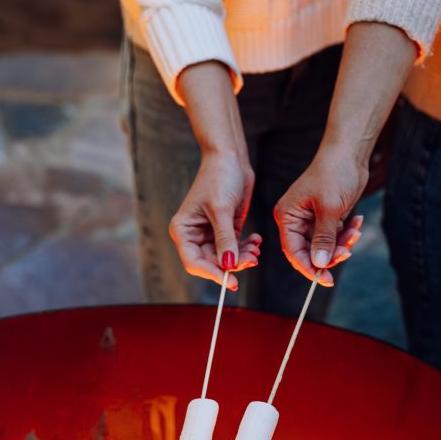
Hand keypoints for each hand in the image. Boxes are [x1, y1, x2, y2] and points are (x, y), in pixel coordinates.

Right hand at [170, 150, 261, 290]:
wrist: (231, 158)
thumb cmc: (219, 177)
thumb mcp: (222, 210)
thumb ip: (225, 240)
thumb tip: (228, 266)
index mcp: (183, 230)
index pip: (194, 262)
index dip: (212, 274)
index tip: (231, 281)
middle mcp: (194, 235)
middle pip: (212, 262)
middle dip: (233, 264)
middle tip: (252, 260)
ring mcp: (210, 234)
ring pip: (226, 258)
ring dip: (242, 257)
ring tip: (256, 249)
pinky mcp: (225, 230)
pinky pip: (235, 248)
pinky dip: (246, 248)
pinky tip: (256, 240)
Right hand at [274, 141, 366, 284]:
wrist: (350, 152)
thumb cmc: (334, 173)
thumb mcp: (328, 209)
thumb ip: (323, 239)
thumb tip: (319, 264)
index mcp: (288, 216)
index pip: (293, 251)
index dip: (308, 267)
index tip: (324, 279)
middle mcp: (297, 220)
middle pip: (310, 251)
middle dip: (330, 254)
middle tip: (347, 251)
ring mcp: (312, 219)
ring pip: (326, 245)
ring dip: (343, 243)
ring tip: (356, 232)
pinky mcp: (327, 217)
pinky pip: (336, 235)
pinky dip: (347, 233)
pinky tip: (358, 222)